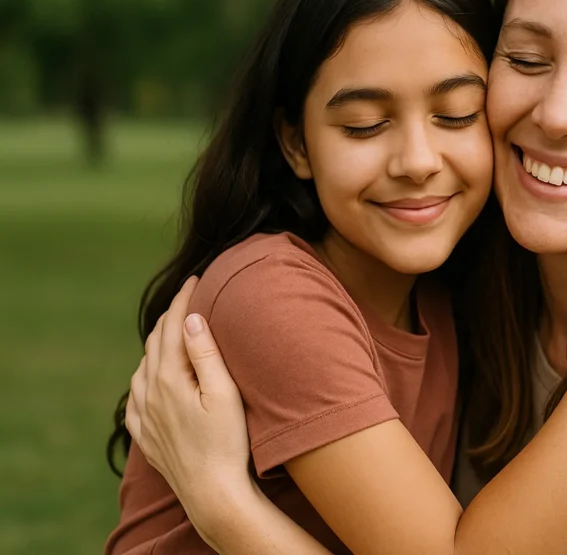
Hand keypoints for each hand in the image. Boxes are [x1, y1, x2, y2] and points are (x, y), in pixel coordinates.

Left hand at [125, 276, 252, 526]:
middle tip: (188, 297)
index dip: (184, 298)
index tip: (196, 278)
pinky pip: (135, 396)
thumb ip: (205, 354)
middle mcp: (150, 392)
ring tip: (174, 331)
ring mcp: (144, 415)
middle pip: (155, 342)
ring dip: (157, 344)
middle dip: (171, 316)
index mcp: (170, 377)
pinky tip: (151, 377)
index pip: (174, 326)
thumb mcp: (224, 393)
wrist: (212, 492)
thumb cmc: (227, 442)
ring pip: (143, 366)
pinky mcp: (145, 435)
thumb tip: (191, 318)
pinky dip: (144, 375)